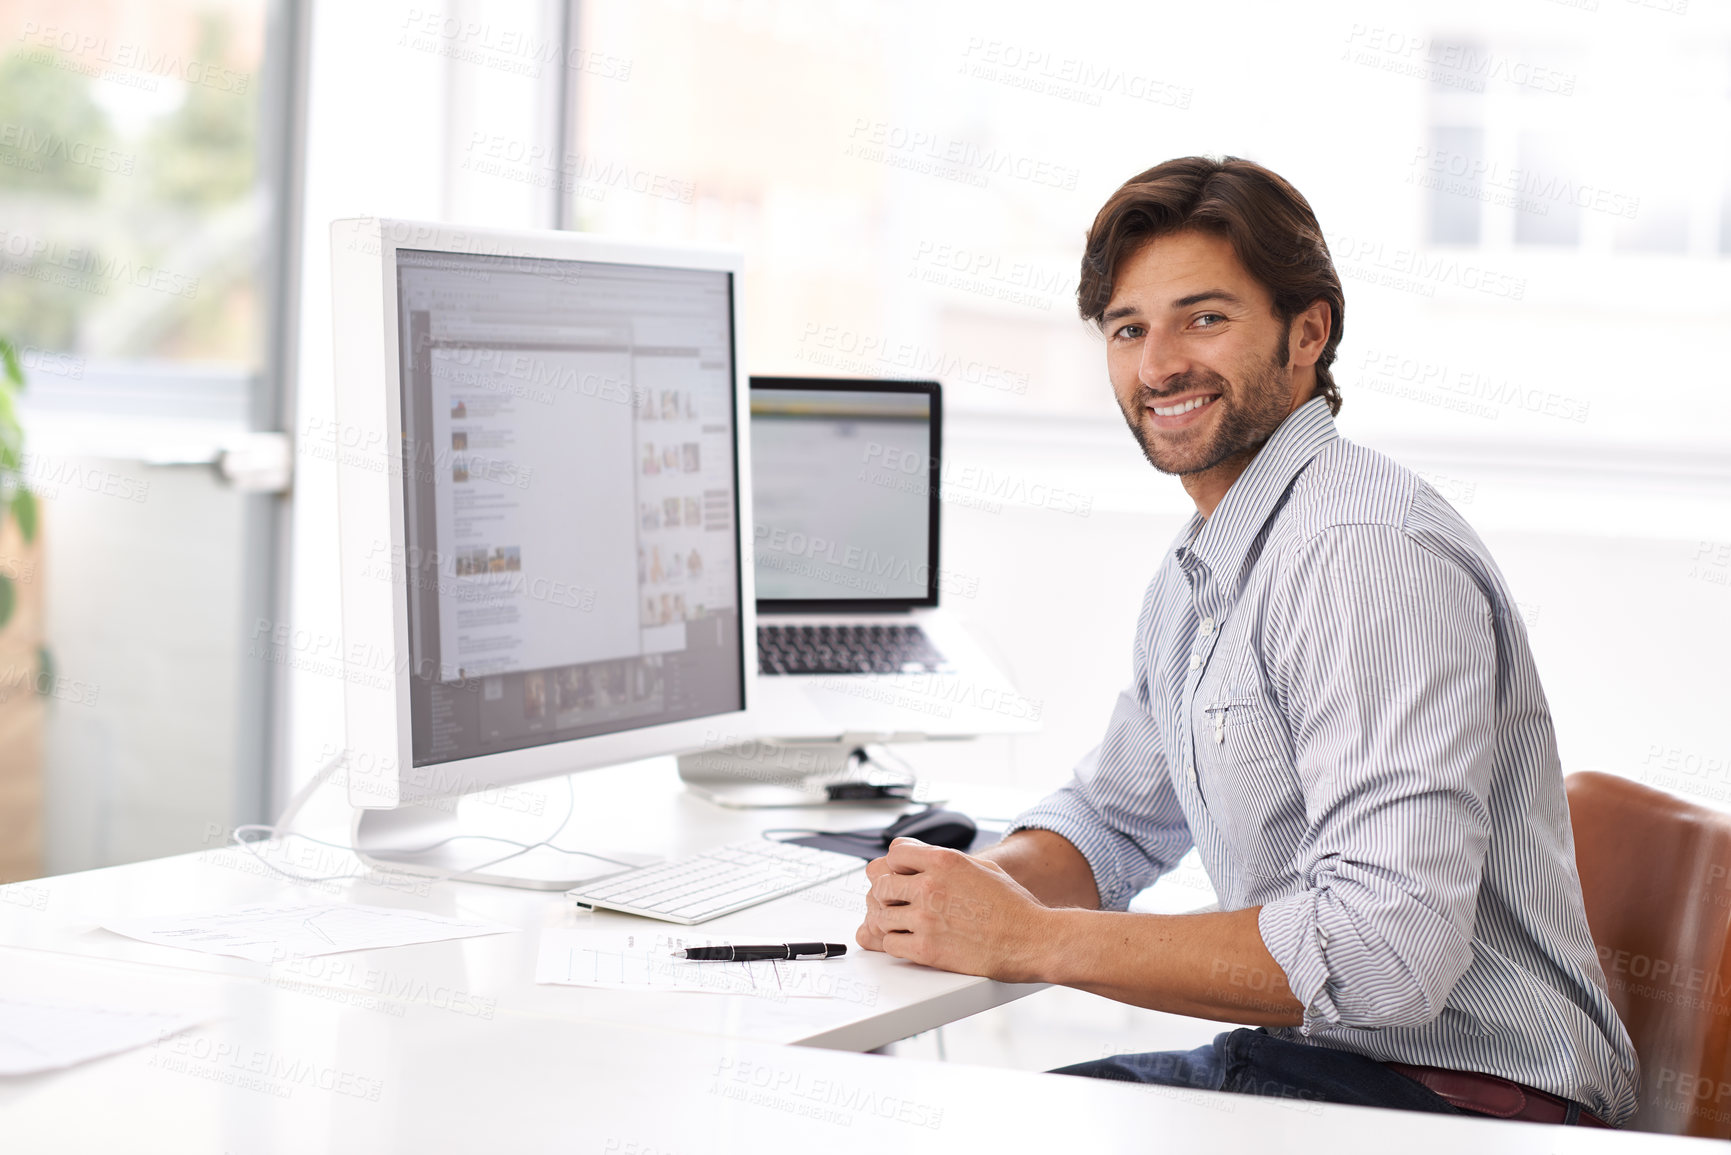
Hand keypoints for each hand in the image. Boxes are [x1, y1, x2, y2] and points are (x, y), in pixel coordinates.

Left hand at [855, 837, 1052, 981]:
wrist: (1032, 940)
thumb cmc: (1013, 906)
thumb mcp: (983, 867)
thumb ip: (947, 861)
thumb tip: (922, 857)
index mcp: (944, 861)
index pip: (895, 853)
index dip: (897, 865)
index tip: (902, 876)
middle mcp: (930, 886)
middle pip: (881, 884)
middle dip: (888, 894)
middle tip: (899, 904)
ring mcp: (926, 919)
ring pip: (881, 916)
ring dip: (890, 920)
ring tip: (904, 925)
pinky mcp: (926, 950)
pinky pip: (890, 943)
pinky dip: (896, 943)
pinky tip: (910, 941)